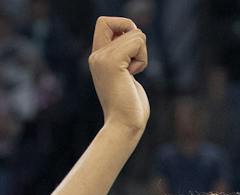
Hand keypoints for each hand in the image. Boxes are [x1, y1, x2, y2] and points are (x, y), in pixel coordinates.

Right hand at [89, 16, 149, 132]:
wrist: (124, 126)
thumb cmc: (130, 108)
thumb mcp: (127, 77)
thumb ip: (127, 57)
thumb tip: (138, 37)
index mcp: (97, 57)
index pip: (105, 22)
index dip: (123, 27)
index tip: (130, 51)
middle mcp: (97, 55)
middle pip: (123, 24)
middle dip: (137, 41)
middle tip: (133, 65)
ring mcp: (103, 57)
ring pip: (135, 34)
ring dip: (142, 55)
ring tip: (132, 75)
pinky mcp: (113, 62)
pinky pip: (138, 42)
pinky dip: (142, 59)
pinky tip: (133, 76)